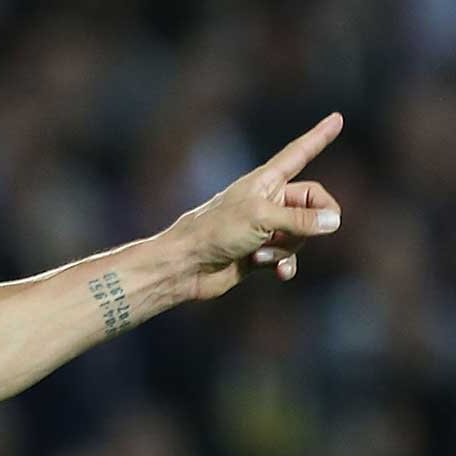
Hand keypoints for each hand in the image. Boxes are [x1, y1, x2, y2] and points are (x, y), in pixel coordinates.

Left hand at [176, 113, 343, 298]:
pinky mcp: (259, 253)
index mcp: (265, 181)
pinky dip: (285, 264)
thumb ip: (301, 219)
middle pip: (312, 203)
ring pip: (301, 234)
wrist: (184, 267)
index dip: (319, 137)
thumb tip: (334, 222)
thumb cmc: (215, 232)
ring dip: (288, 246)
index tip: (337, 118)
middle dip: (313, 220)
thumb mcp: (262, 218)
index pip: (299, 153)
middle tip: (311, 230)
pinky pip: (288, 257)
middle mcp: (268, 201)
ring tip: (261, 252)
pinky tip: (279, 272)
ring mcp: (264, 228)